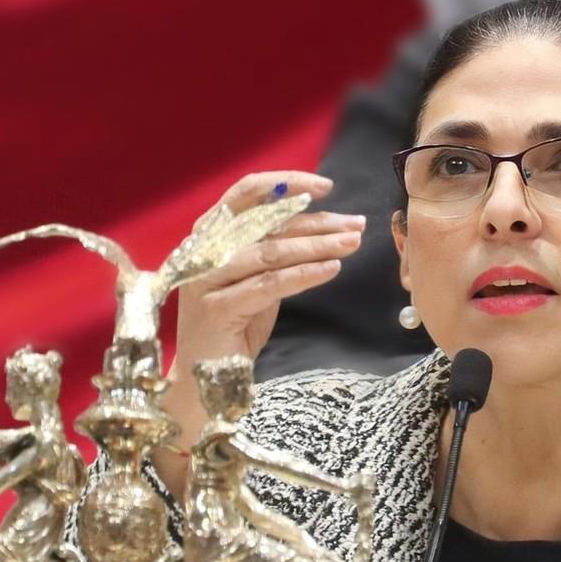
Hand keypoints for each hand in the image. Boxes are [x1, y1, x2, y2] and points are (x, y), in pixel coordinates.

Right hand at [172, 171, 365, 374]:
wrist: (205, 377)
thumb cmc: (235, 322)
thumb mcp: (256, 277)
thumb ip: (274, 248)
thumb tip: (323, 224)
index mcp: (210, 233)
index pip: (246, 192)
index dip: (286, 184)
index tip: (325, 188)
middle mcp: (204, 250)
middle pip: (268, 224)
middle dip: (318, 222)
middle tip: (356, 224)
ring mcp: (207, 279)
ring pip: (272, 252)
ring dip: (318, 245)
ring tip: (352, 243)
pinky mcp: (218, 308)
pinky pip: (271, 284)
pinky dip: (305, 274)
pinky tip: (331, 269)